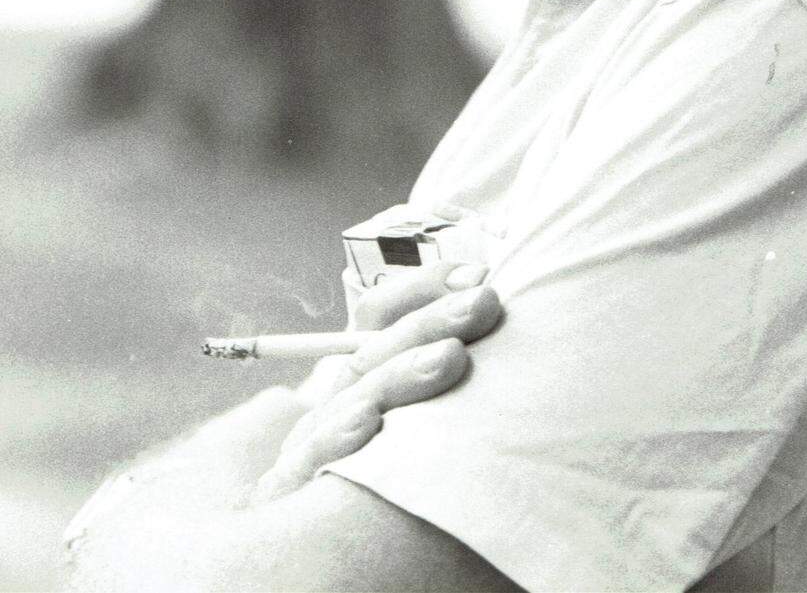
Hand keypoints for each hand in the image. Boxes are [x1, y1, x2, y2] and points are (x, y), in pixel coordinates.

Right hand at [253, 263, 499, 500]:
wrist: (309, 568)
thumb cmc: (387, 500)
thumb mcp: (414, 431)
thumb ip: (434, 376)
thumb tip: (488, 311)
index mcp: (357, 382)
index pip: (376, 317)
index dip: (422, 289)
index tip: (476, 274)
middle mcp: (329, 409)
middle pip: (371, 350)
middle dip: (429, 319)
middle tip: (482, 302)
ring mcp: (307, 452)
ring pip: (350, 400)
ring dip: (401, 375)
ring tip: (451, 357)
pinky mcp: (287, 499)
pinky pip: (314, 466)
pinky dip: (339, 441)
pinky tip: (370, 424)